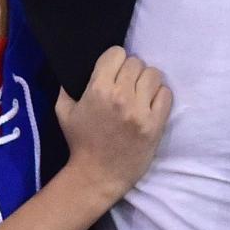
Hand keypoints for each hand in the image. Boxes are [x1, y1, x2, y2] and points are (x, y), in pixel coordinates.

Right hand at [55, 46, 171, 202]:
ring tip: (140, 94)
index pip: (117, 53)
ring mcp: (140, 111)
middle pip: (136, 62)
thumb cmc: (79, 142)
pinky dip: (159, 96)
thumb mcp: (63, 110)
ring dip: (146, 82)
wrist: (97, 176)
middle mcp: (121, 96)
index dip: (114, 60)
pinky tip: (150, 105)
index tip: (113, 71)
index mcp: (98, 89)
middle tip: (126, 85)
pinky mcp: (155, 124)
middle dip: (130, 71)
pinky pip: (166, 94)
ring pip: (153, 75)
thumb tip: (76, 64)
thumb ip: (67, 85)